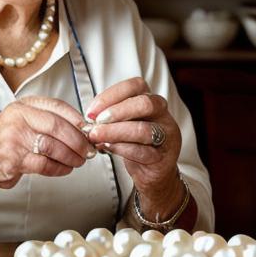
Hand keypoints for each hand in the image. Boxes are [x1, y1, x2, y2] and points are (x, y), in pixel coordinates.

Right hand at [0, 96, 94, 188]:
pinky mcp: (13, 159)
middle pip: (58, 126)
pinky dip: (60, 169)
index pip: (57, 107)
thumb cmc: (1, 142)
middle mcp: (17, 118)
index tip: (90, 131)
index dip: (78, 120)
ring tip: (77, 161)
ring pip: (53, 146)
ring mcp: (13, 138)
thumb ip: (47, 122)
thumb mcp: (21, 121)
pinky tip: (63, 169)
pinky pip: (45, 164)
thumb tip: (84, 131)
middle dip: (79, 141)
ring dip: (71, 157)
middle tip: (88, 150)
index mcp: (22, 106)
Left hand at [85, 78, 181, 204]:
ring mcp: (167, 136)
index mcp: (150, 100)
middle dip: (116, 112)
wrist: (150, 171)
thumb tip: (90, 116)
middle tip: (96, 122)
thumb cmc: (133, 142)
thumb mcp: (121, 123)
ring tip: (96, 136)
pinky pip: (144, 152)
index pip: (136, 86)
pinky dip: (122, 149)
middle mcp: (162, 115)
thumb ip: (108, 116)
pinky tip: (107, 148)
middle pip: (145, 104)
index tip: (91, 110)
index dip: (111, 95)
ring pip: (144, 129)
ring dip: (114, 132)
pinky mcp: (164, 157)